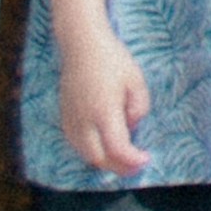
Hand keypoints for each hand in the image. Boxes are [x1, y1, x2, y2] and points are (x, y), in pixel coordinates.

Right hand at [54, 23, 154, 177]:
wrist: (81, 42)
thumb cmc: (112, 58)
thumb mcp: (136, 80)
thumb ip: (139, 108)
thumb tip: (132, 128)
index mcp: (104, 111)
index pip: (118, 150)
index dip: (133, 160)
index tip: (146, 158)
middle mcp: (84, 120)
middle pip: (99, 159)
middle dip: (120, 168)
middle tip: (136, 164)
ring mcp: (71, 119)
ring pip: (85, 155)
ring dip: (105, 162)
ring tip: (121, 157)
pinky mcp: (64, 116)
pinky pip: (76, 144)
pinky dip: (90, 152)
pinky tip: (103, 146)